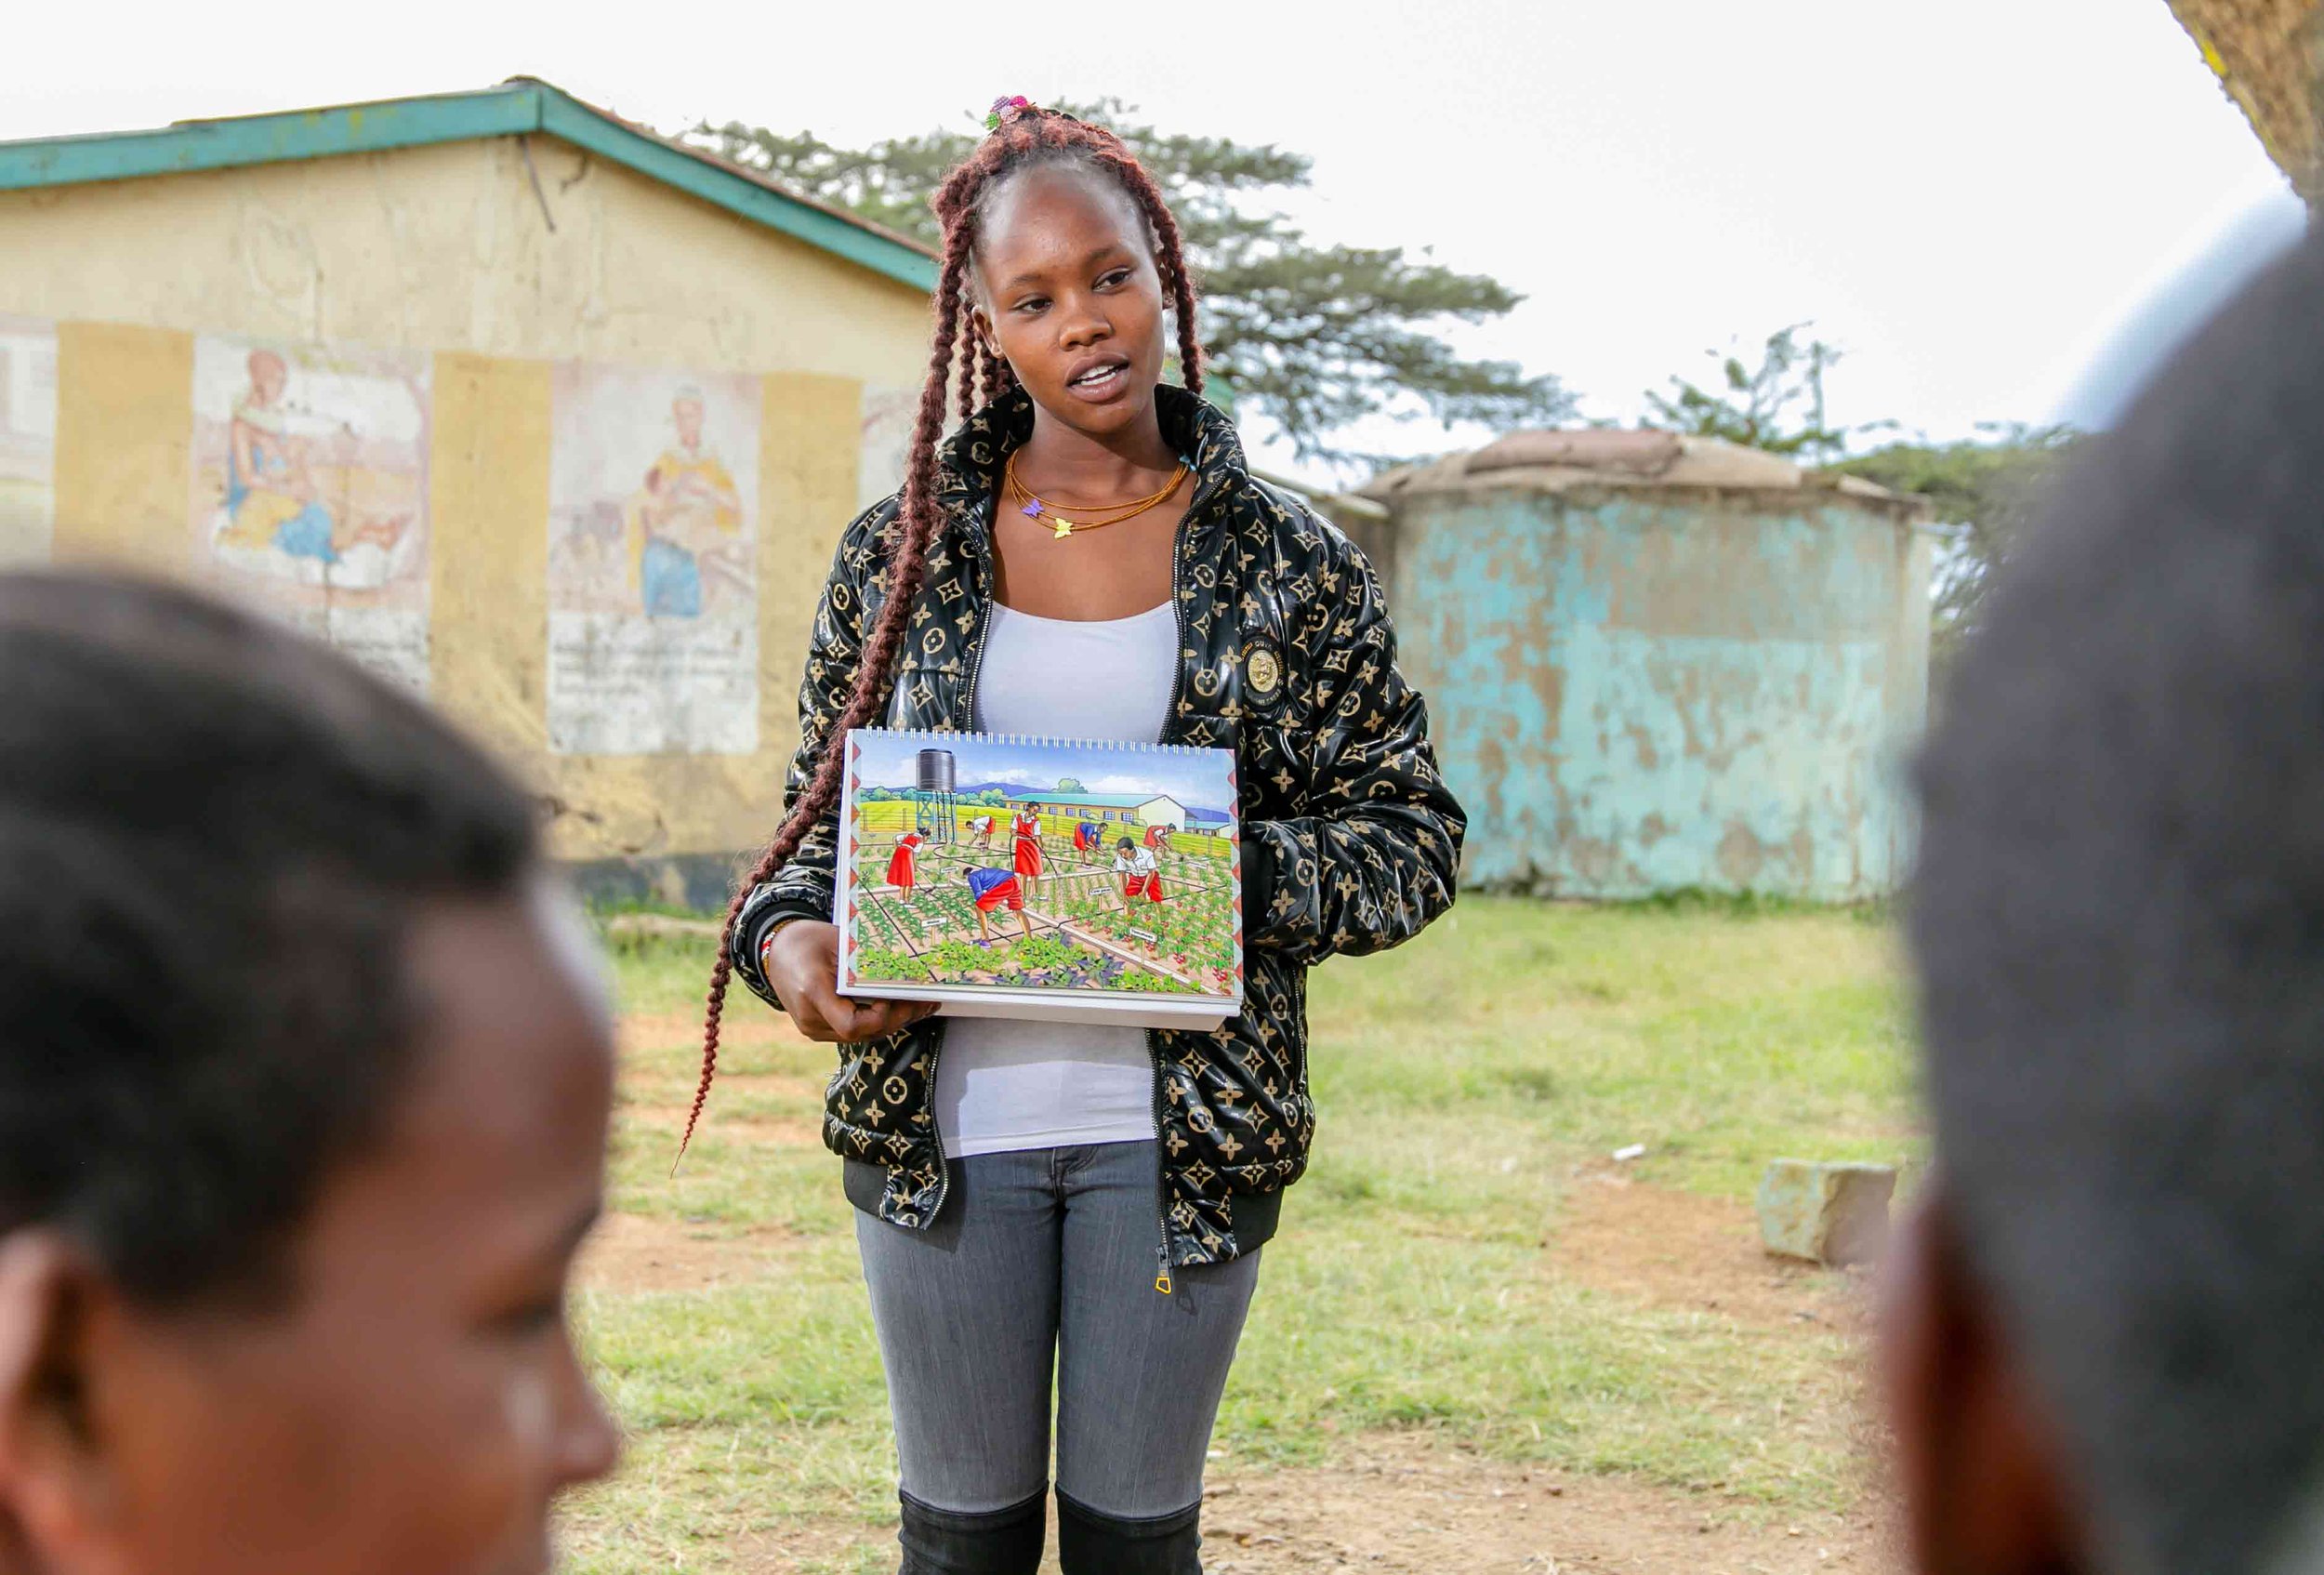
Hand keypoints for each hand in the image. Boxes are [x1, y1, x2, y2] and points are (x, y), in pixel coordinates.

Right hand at [762, 921, 937, 1043]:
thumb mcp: (836, 941)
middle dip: (896, 1019)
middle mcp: (810, 1018)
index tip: (890, 996)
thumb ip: (865, 960)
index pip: (850, 1025)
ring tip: (920, 1005)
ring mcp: (813, 1028)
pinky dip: (877, 1022)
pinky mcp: (819, 1029)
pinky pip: (853, 1032)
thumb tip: (905, 969)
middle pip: (861, 1034)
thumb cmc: (806, 941)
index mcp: (812, 992)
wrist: (776, 952)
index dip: (878, 1016)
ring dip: (892, 1022)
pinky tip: (899, 1009)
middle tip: (924, 1002)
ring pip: (861, 1036)